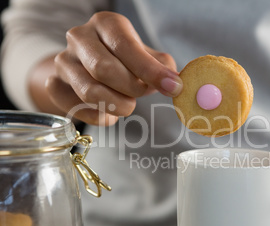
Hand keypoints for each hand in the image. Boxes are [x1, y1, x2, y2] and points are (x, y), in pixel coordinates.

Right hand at [46, 11, 181, 124]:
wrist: (87, 66)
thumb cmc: (123, 60)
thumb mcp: (145, 56)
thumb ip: (161, 66)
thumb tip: (175, 82)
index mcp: (106, 24)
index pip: (126, 47)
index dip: (151, 71)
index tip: (172, 87)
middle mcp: (80, 37)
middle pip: (104, 69)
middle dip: (131, 88)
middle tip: (144, 94)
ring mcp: (63, 61)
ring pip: (89, 91)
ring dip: (117, 105)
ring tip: (128, 105)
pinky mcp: (54, 85)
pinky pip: (77, 108)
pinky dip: (100, 117)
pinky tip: (109, 114)